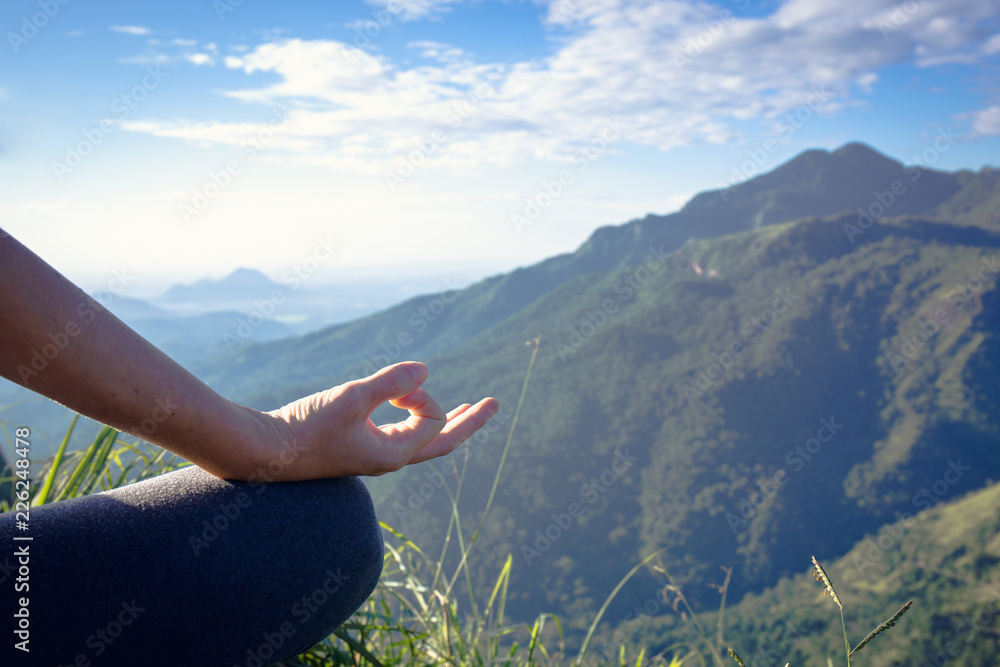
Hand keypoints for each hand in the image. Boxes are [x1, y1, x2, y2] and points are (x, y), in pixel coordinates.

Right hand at [248, 361, 499, 480]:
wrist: (263, 451)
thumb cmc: (306, 427)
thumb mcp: (351, 398)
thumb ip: (390, 383)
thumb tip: (426, 370)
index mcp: (394, 455)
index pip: (433, 422)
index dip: (423, 397)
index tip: (398, 386)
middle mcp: (388, 459)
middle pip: (442, 442)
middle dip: (469, 420)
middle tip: (494, 403)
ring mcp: (372, 454)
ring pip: (421, 439)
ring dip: (444, 420)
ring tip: (464, 408)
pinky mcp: (355, 446)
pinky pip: (399, 434)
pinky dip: (414, 418)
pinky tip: (409, 406)